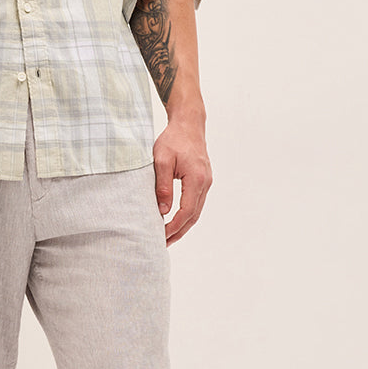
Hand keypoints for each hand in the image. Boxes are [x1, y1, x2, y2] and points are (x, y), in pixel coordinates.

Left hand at [153, 122, 211, 246]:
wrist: (188, 124)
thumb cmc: (173, 139)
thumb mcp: (162, 160)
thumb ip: (162, 186)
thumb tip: (163, 211)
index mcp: (197, 178)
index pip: (186, 211)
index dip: (174, 226)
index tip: (160, 235)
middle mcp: (205, 183)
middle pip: (194, 216)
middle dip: (179, 232)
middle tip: (163, 244)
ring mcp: (206, 182)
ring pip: (196, 211)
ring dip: (183, 226)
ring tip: (168, 237)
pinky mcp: (203, 180)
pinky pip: (196, 203)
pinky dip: (186, 215)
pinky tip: (175, 221)